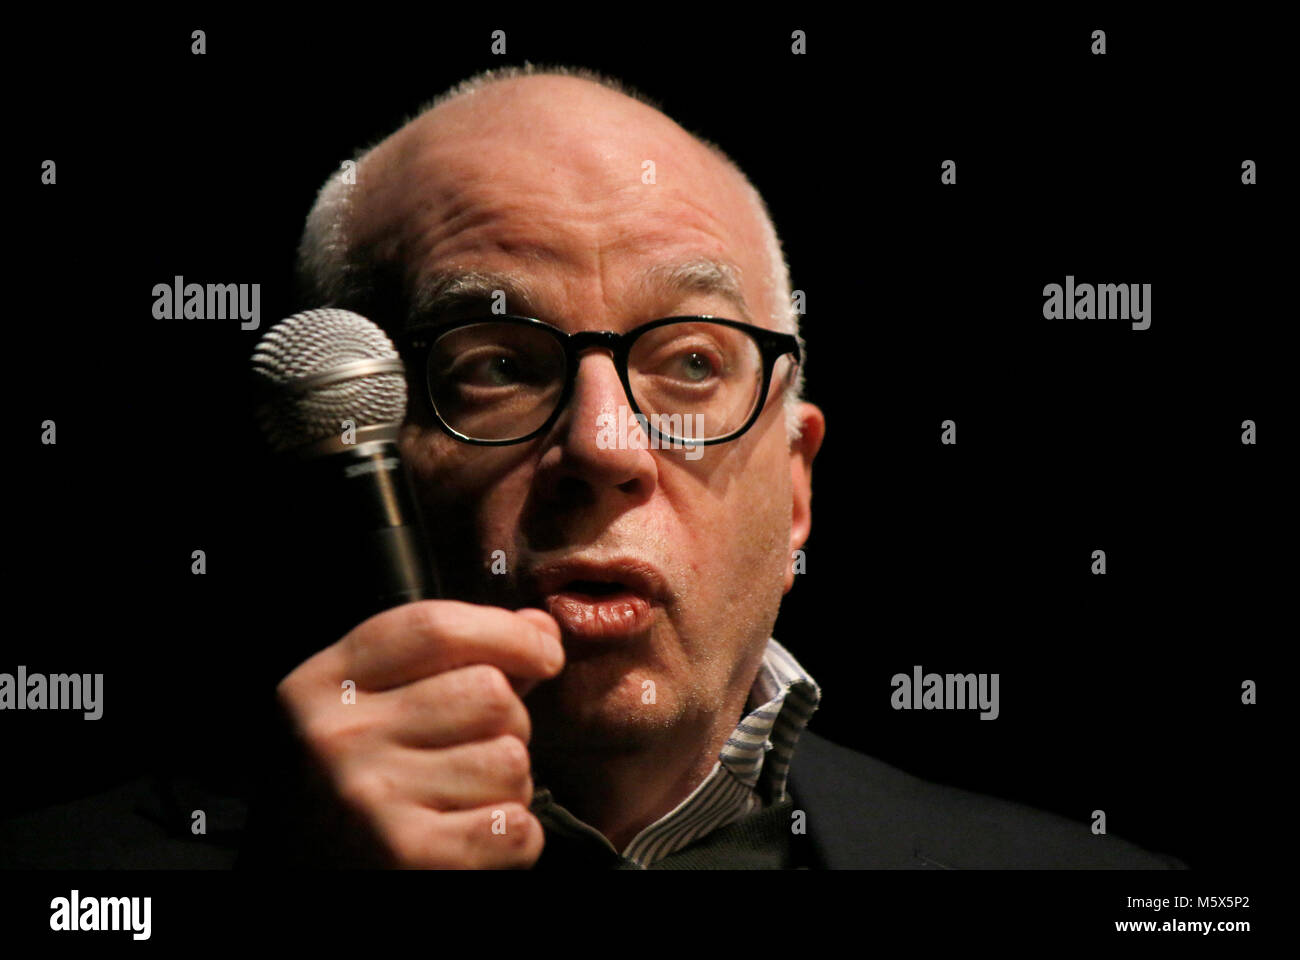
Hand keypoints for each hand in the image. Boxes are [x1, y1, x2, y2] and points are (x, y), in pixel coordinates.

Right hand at [262, 600, 564, 868]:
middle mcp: (338, 736)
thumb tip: (538, 628)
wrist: (295, 887)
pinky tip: (471, 839)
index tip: (545, 650)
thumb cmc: (343, 793)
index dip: (508, 633)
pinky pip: (515, 827)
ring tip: (462, 801)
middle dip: (508, 723)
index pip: (436, 629)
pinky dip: (513, 838)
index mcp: (323, 685)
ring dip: (508, 786)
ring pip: (509, 761)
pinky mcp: (408, 856)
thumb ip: (449, 661)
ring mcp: (370, 798)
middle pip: (489, 692)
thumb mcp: (368, 711)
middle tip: (472, 754)